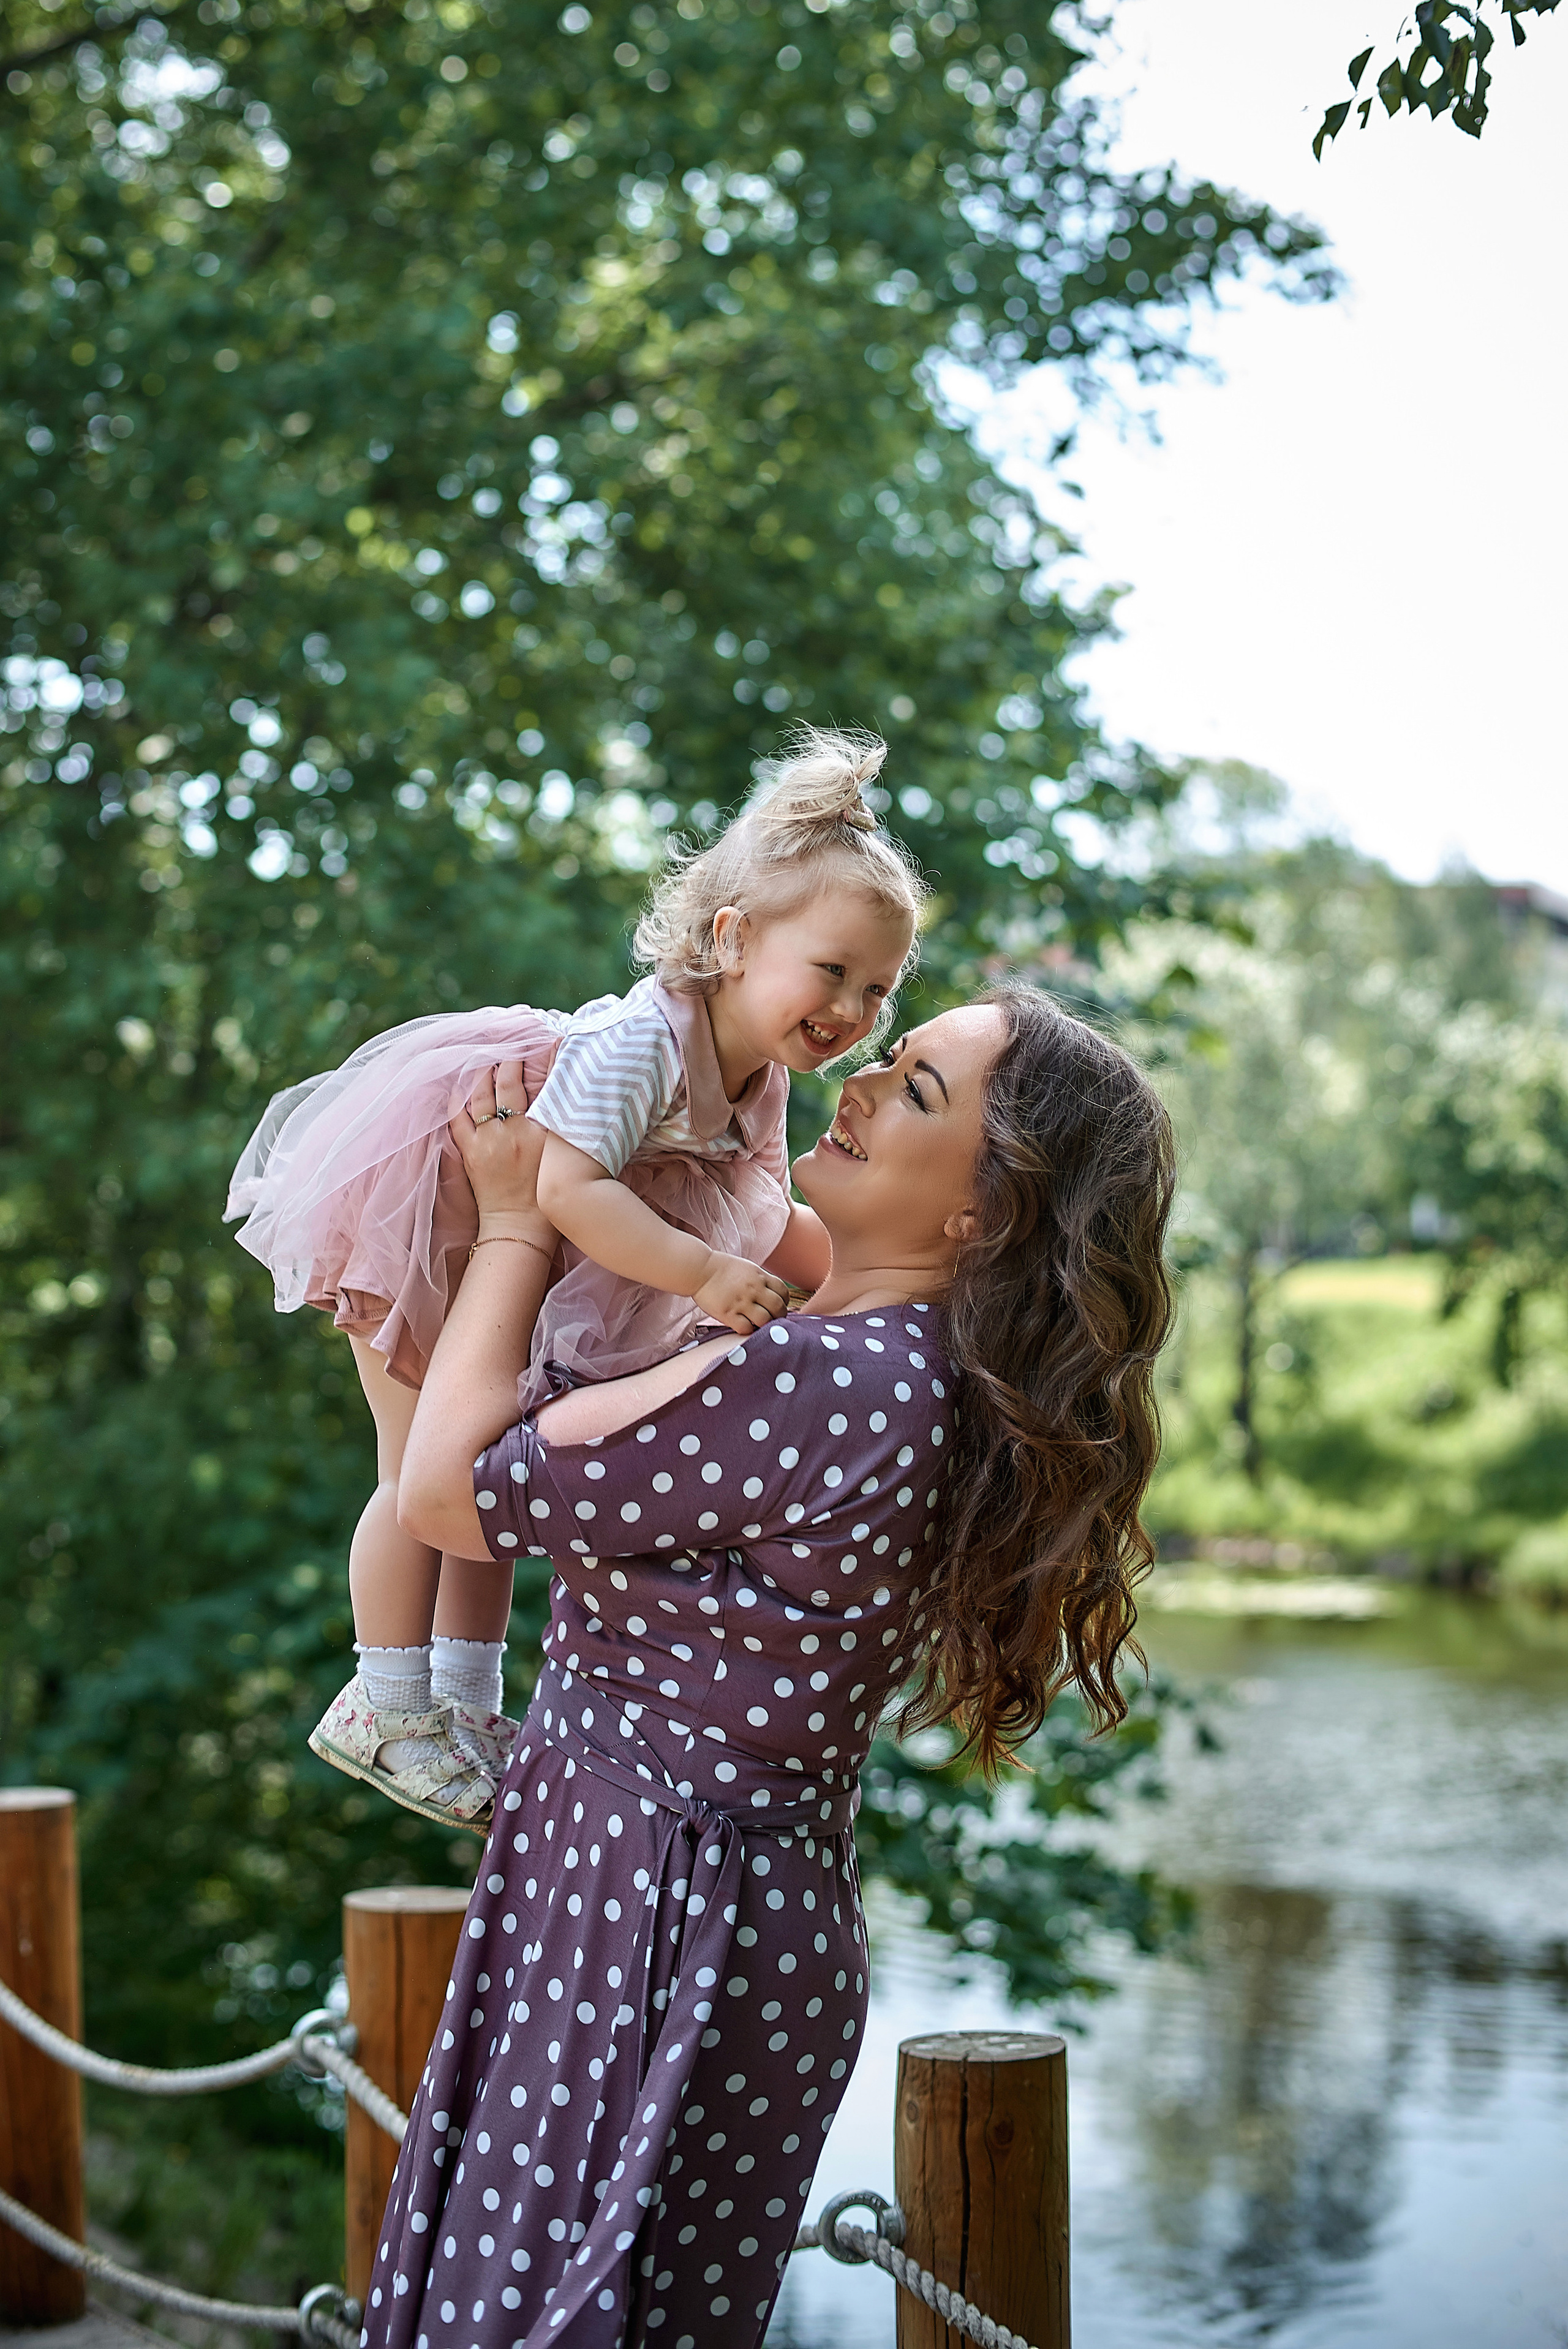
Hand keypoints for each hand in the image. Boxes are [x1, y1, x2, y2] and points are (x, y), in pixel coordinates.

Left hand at [450, 1061, 550, 1224]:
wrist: (520, 1228)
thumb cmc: (549, 1196)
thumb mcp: (563, 1156)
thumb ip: (562, 1126)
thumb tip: (565, 1097)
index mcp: (542, 1132)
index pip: (546, 1084)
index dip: (548, 1058)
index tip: (551, 1039)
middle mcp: (514, 1131)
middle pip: (508, 1082)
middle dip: (510, 1059)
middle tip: (513, 1046)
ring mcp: (489, 1141)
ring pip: (481, 1094)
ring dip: (483, 1072)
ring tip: (487, 1058)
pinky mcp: (470, 1152)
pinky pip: (457, 1117)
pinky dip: (457, 1098)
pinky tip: (460, 1085)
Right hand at [692, 1251, 791, 1334]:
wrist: (699, 1270)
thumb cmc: (723, 1269)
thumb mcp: (748, 1268)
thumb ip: (762, 1280)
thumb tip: (775, 1295)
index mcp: (760, 1276)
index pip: (784, 1292)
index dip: (784, 1301)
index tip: (778, 1305)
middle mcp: (754, 1289)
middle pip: (778, 1308)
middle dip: (778, 1315)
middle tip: (772, 1318)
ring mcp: (741, 1302)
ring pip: (765, 1321)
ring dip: (764, 1324)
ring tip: (758, 1323)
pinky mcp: (728, 1314)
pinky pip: (746, 1328)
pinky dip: (748, 1329)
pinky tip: (744, 1325)